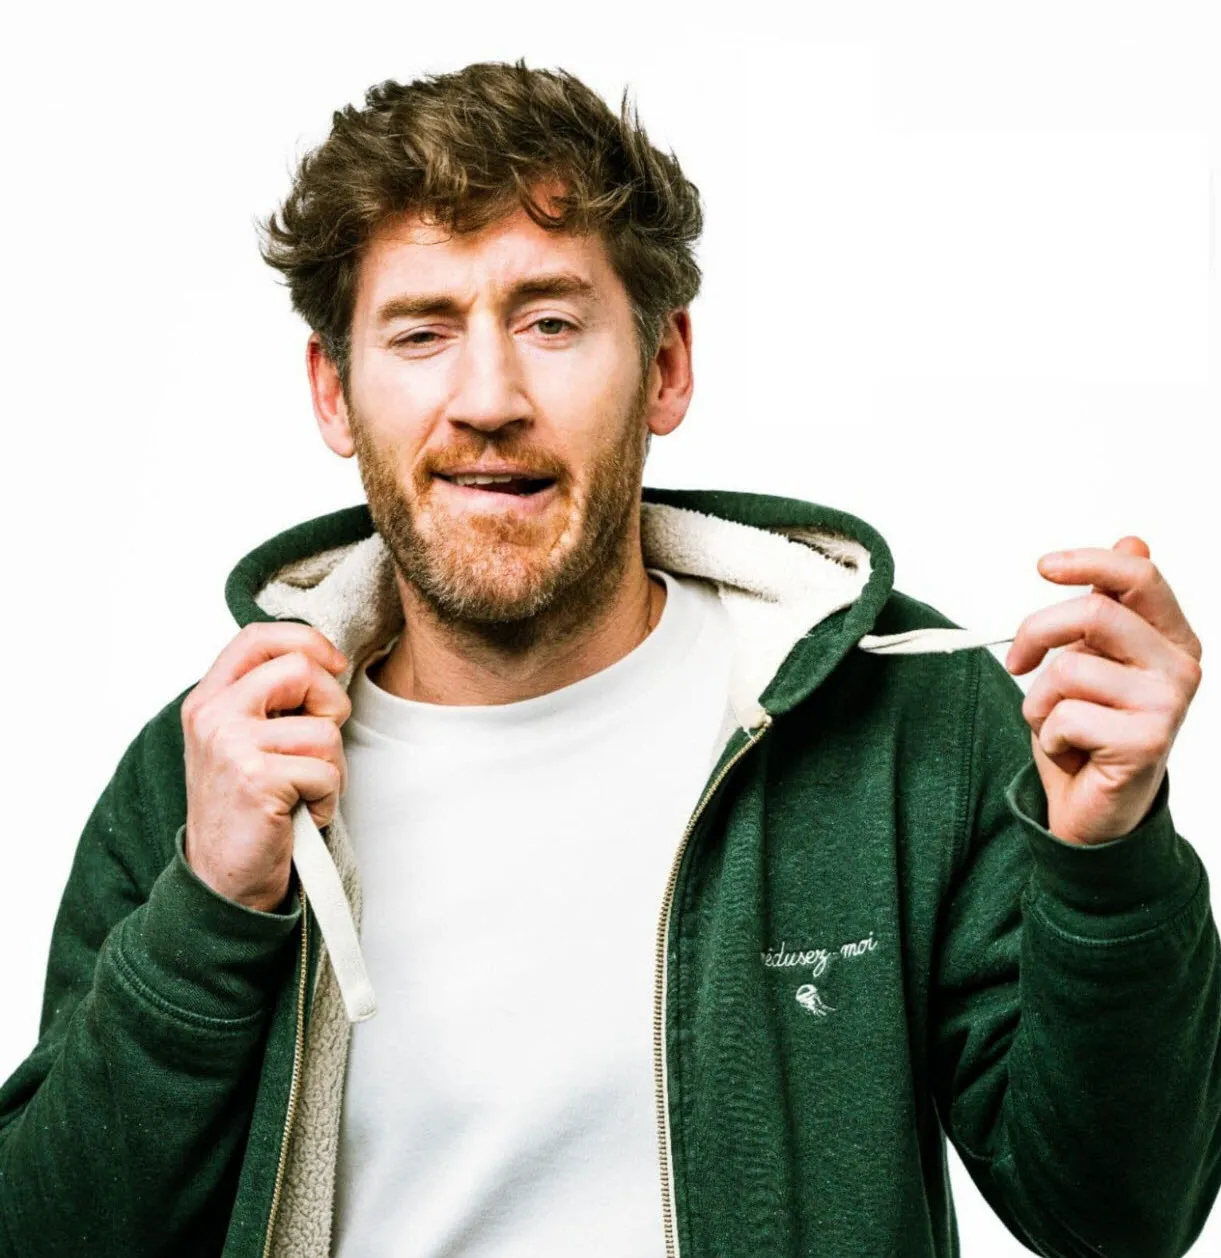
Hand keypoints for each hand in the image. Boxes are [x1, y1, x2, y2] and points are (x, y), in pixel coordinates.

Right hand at [182, 623, 351, 911]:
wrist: (223, 880)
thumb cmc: (248, 809)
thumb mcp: (245, 740)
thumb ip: (271, 700)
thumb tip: (325, 663)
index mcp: (210, 698)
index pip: (258, 637)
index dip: (307, 641)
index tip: (332, 666)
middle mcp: (213, 714)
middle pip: (301, 668)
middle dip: (331, 707)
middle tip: (319, 748)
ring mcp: (231, 744)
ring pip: (324, 729)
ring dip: (331, 767)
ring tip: (304, 792)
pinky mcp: (256, 778)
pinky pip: (326, 771)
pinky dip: (327, 798)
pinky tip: (301, 814)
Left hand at [1003, 537, 1202, 845]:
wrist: (1096, 808)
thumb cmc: (1088, 728)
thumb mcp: (1090, 658)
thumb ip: (1108, 605)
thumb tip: (1133, 539)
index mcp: (1170, 636)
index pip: (1138, 575)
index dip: (1088, 561)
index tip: (1042, 566)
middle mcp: (1181, 666)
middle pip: (1093, 612)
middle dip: (1036, 633)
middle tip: (1016, 663)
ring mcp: (1168, 704)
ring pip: (1068, 668)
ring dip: (1039, 701)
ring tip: (1057, 724)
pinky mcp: (1146, 743)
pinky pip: (1064, 716)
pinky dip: (1049, 737)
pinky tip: (1072, 752)